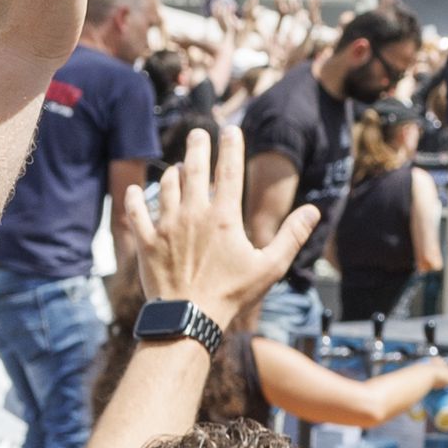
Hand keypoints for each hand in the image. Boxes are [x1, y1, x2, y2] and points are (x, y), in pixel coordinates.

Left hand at [123, 122, 310, 317]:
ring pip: (166, 187)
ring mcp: (166, 227)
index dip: (231, 147)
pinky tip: (135, 190)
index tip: (232, 129)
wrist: (188, 318)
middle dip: (197, 147)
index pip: (229, 172)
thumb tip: (313, 210)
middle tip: (199, 132)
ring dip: (172, 172)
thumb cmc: (232, 294)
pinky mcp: (146, 242)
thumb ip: (292, 235)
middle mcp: (193, 214)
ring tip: (177, 165)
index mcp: (224, 217)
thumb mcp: (271, 267)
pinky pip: (136, 213)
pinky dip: (135, 199)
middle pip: (193, 170)